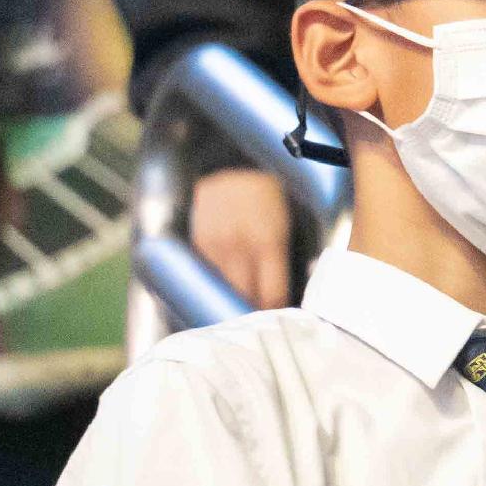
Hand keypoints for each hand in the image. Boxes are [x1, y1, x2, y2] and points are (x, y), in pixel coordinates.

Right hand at [191, 166, 294, 310]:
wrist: (234, 167)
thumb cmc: (267, 200)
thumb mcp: (285, 225)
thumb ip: (284, 259)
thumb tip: (287, 296)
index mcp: (269, 242)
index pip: (271, 294)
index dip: (275, 311)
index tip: (277, 317)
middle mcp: (240, 245)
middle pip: (245, 296)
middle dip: (253, 309)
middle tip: (259, 317)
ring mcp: (216, 244)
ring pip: (223, 289)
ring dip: (232, 297)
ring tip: (241, 303)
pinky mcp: (198, 241)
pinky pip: (207, 274)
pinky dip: (216, 282)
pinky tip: (224, 282)